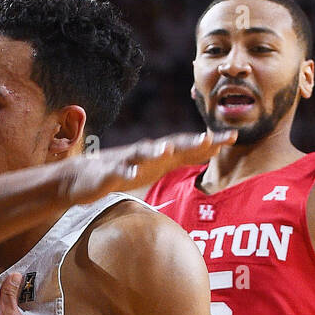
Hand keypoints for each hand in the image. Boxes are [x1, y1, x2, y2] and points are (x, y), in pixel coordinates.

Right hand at [57, 130, 236, 203]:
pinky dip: (125, 172)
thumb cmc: (124, 170)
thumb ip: (182, 157)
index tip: (231, 137)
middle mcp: (146, 153)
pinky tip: (131, 175)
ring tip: (167, 150)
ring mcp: (126, 161)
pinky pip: (118, 172)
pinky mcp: (109, 173)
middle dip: (189, 142)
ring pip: (143, 154)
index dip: (209, 141)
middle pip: (171, 145)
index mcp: (159, 153)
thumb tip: (210, 150)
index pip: (188, 145)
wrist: (83, 177)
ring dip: (155, 151)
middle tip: (209, 138)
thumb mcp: (158, 165)